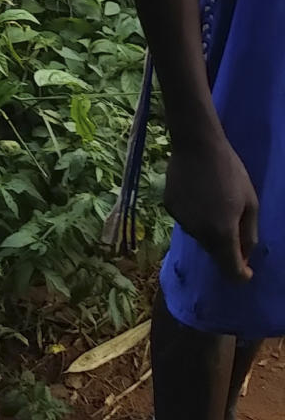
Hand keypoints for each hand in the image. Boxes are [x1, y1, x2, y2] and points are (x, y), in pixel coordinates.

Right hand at [165, 134, 258, 281]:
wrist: (196, 144)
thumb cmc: (230, 171)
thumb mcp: (250, 202)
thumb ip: (249, 234)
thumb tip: (245, 256)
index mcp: (222, 233)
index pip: (231, 270)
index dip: (240, 275)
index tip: (247, 272)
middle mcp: (199, 233)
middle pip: (214, 254)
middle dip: (226, 248)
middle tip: (234, 224)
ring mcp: (181, 221)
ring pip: (200, 237)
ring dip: (210, 231)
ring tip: (215, 202)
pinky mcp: (170, 208)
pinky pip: (187, 221)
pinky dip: (195, 216)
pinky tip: (199, 194)